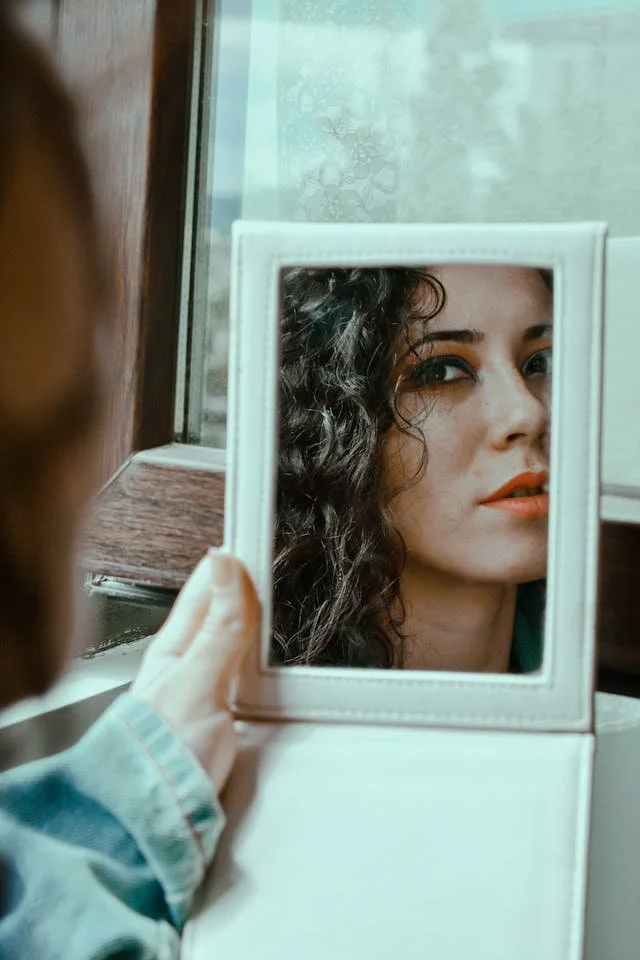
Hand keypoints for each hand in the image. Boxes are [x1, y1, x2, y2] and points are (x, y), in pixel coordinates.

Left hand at [131, 550, 258, 793]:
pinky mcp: (228, 711)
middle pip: (225, 608)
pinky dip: (264, 652)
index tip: (262, 533)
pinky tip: (276, 649)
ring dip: (257, 616)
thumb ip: (218, 626)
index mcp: (176, 644)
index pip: (208, 585)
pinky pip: (248, 667)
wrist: (158, 817)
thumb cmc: (162, 753)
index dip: (233, 560)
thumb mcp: (198, 681)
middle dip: (249, 583)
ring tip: (280, 589)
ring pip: (238, 636)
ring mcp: (209, 684)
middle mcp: (191, 660)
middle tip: (279, 553)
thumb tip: (225, 565)